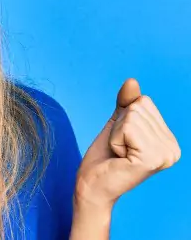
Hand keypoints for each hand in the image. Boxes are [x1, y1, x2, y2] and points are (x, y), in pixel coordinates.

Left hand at [76, 78, 180, 208]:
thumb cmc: (104, 156)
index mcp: (170, 141)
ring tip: (119, 154)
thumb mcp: (117, 124)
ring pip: (131, 116)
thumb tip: (132, 81)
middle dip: (119, 127)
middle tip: (118, 149)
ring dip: (116, 134)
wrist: (92, 184)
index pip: (144, 102)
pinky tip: (119, 157)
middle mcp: (173, 149)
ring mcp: (164, 155)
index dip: (124, 118)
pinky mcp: (150, 159)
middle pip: (138, 108)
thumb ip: (127, 103)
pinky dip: (114, 139)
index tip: (123, 142)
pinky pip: (126, 128)